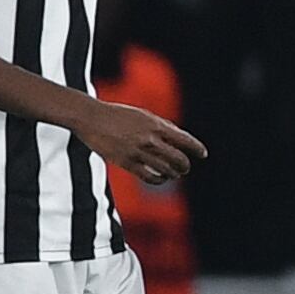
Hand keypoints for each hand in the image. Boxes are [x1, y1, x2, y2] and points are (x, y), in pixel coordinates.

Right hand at [79, 100, 206, 185]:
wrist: (91, 117)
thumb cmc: (117, 114)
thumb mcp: (143, 114)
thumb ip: (160, 125)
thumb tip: (177, 135)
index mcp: (156, 125)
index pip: (184, 139)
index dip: (197, 148)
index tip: (203, 154)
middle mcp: (149, 139)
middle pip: (178, 158)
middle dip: (185, 165)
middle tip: (185, 168)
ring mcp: (137, 151)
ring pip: (165, 169)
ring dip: (173, 173)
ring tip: (174, 174)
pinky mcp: (125, 162)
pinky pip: (148, 176)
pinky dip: (158, 179)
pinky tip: (161, 178)